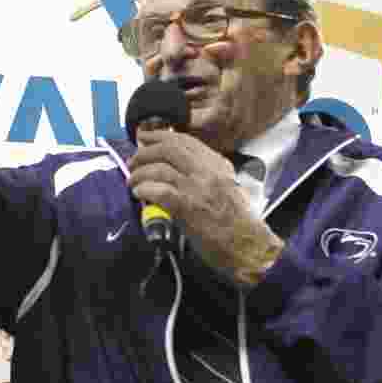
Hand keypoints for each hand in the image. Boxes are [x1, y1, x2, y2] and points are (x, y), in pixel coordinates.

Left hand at [127, 130, 284, 287]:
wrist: (248, 246)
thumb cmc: (237, 221)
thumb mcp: (228, 186)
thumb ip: (206, 172)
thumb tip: (175, 164)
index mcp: (217, 165)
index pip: (184, 140)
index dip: (159, 136)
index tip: (144, 137)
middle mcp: (207, 172)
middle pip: (167, 149)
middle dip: (144, 153)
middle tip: (133, 161)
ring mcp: (197, 188)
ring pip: (158, 169)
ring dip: (139, 175)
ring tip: (133, 182)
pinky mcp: (187, 207)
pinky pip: (157, 191)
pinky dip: (144, 190)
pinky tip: (139, 194)